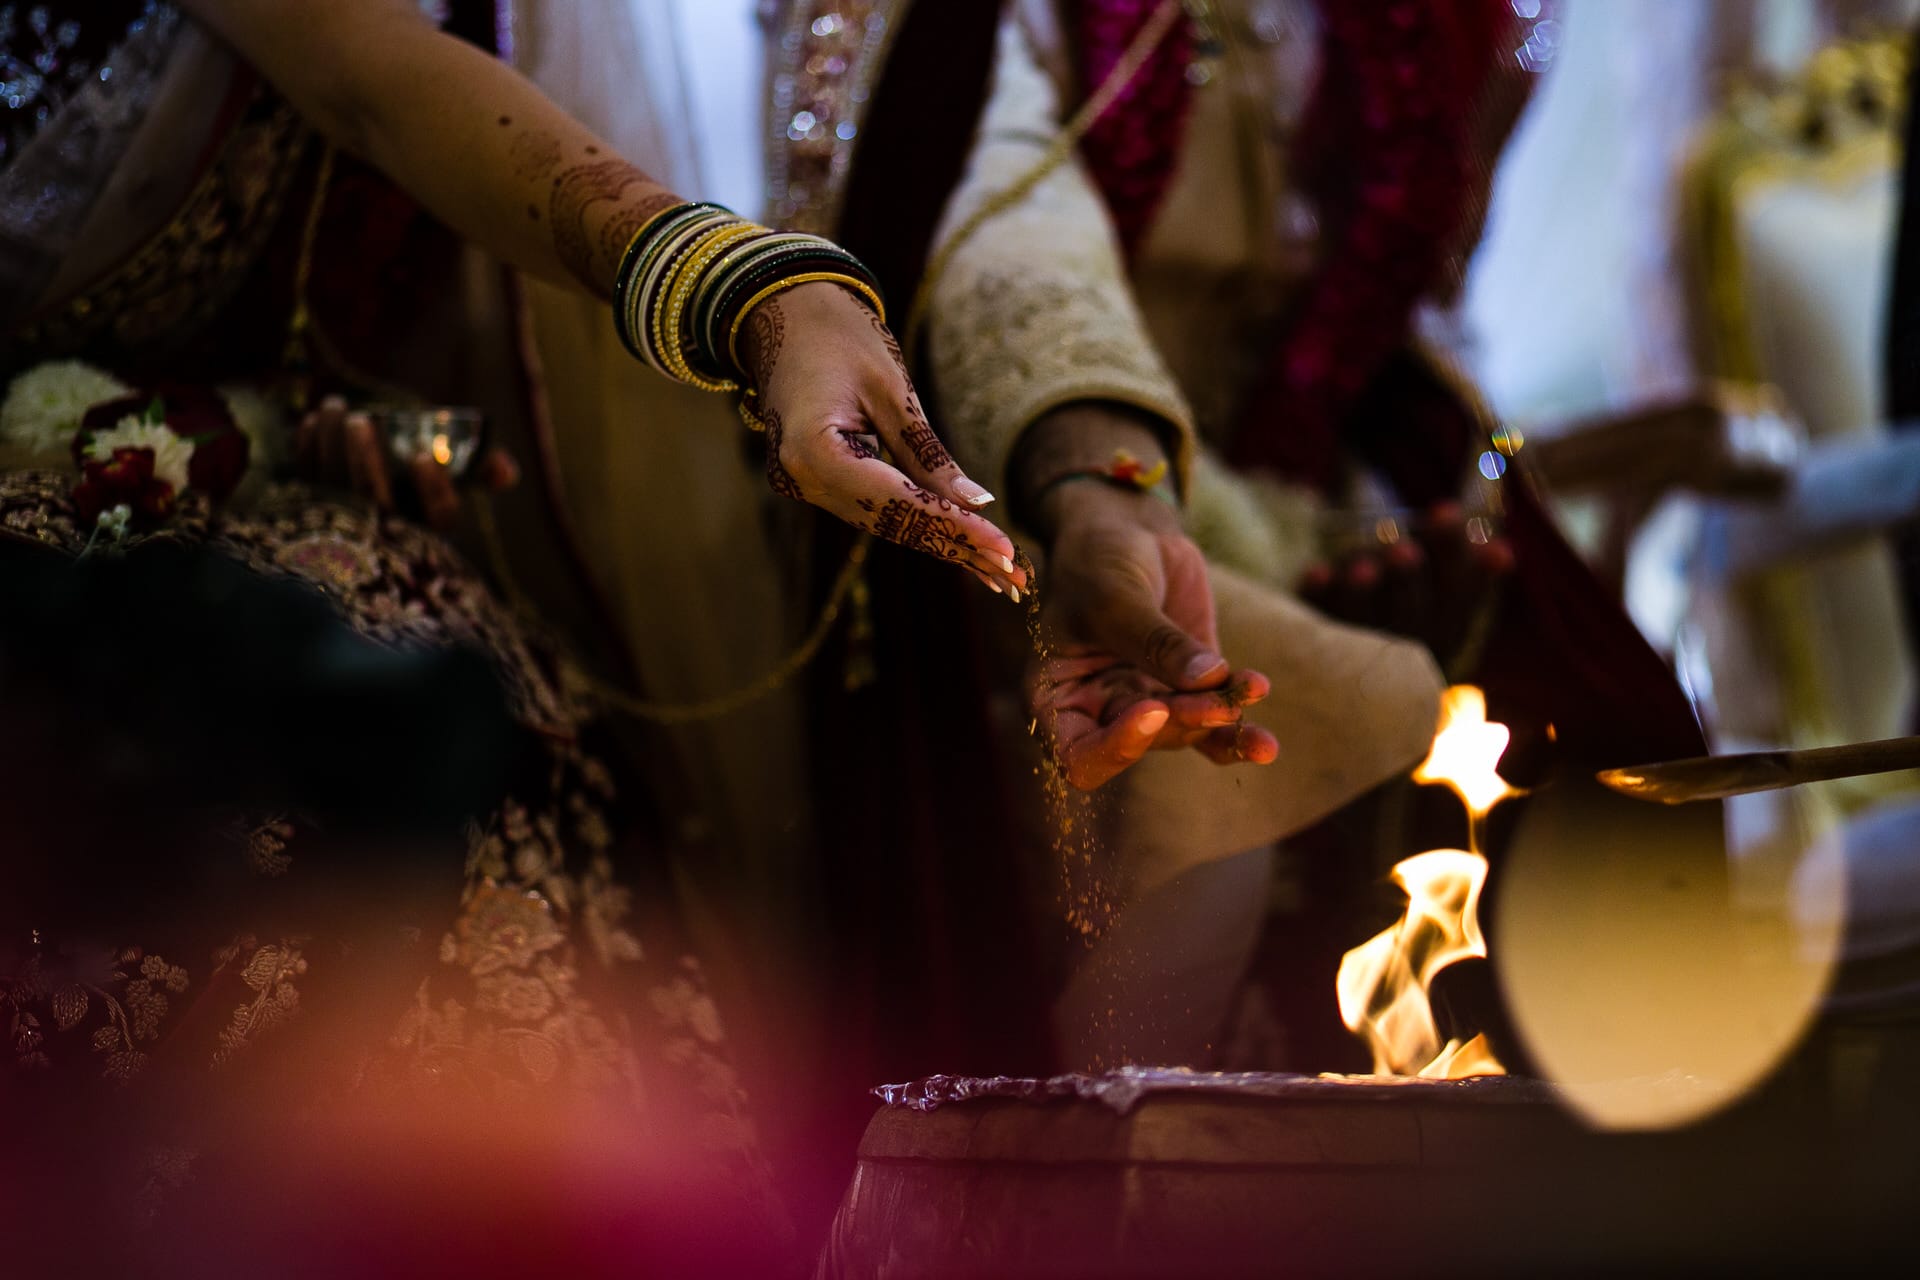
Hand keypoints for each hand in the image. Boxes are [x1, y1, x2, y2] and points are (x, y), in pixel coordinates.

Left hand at [295, 396, 518, 531]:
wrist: (371, 507)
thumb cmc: (424, 485)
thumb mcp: (460, 478)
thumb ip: (485, 471)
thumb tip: (506, 471)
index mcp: (431, 528)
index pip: (438, 519)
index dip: (431, 490)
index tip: (422, 457)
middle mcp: (387, 533)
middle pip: (373, 502)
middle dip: (365, 460)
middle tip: (362, 421)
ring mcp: (345, 523)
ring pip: (333, 487)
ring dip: (332, 443)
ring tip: (336, 407)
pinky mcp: (312, 508)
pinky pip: (305, 480)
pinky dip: (307, 449)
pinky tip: (313, 422)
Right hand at [738, 283, 1025, 595]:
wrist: (784, 312)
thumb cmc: (840, 336)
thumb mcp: (894, 391)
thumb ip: (929, 456)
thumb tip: (977, 505)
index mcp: (814, 452)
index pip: (898, 504)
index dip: (955, 529)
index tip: (1005, 550)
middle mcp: (802, 480)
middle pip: (892, 525)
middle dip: (956, 549)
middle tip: (1015, 578)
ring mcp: (804, 485)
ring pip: (885, 525)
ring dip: (943, 546)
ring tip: (999, 573)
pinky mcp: (817, 481)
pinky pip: (874, 509)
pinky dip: (918, 525)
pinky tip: (960, 547)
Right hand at [1031, 479, 1277, 789]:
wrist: (1128, 533)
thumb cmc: (1098, 563)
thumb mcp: (1117, 597)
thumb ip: (1156, 642)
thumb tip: (1209, 679)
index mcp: (1058, 698)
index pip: (1078, 756)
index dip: (1116, 749)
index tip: (1151, 708)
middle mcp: (1101, 710)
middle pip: (1144, 742)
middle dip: (1183, 719)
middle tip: (1216, 695)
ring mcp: (1148, 701)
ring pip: (1186, 731)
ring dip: (1220, 717)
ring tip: (1251, 689)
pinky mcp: (1191, 689)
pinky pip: (1215, 727)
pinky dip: (1239, 733)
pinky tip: (1264, 743)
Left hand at [1297, 501, 1511, 663]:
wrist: (1350, 673)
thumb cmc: (1404, 599)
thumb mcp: (1436, 584)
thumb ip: (1459, 562)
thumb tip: (1504, 550)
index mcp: (1442, 634)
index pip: (1460, 603)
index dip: (1471, 574)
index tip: (1477, 534)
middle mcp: (1405, 650)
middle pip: (1410, 617)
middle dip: (1407, 582)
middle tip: (1403, 551)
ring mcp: (1360, 653)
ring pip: (1362, 626)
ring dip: (1361, 595)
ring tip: (1363, 567)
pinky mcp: (1317, 648)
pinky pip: (1314, 626)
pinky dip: (1317, 598)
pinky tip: (1317, 571)